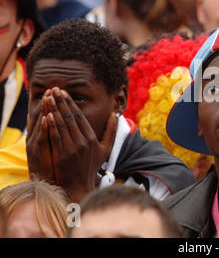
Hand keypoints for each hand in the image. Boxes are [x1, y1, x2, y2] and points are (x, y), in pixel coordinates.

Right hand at [26, 90, 55, 182]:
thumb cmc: (52, 167)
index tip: (58, 91)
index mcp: (42, 137)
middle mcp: (37, 139)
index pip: (47, 116)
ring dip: (44, 110)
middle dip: (48, 103)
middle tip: (53, 89)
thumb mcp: (51, 149)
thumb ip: (51, 134)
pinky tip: (46, 117)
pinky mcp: (37, 155)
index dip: (52, 103)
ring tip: (48, 97)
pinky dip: (43, 128)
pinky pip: (41, 139)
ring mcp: (35, 146)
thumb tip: (53, 120)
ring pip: (40, 125)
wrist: (49, 186)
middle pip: (42, 117)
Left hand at [45, 87, 117, 201]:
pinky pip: (56, 137)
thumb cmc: (91, 166)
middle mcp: (83, 142)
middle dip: (61, 102)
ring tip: (47, 98)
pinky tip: (46, 115)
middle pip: (70, 117)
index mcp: (92, 138)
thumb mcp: (105, 149)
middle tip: (54, 89)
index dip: (71, 103)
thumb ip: (111, 131)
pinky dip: (51, 125)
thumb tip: (115, 114)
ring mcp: (72, 149)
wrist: (79, 186)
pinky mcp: (62, 155)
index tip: (64, 92)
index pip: (80, 116)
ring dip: (54, 109)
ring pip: (62, 125)